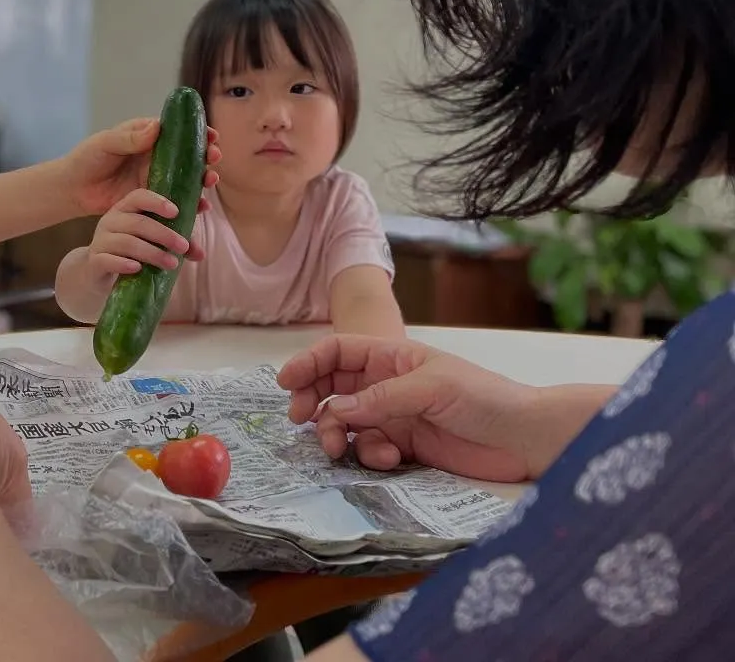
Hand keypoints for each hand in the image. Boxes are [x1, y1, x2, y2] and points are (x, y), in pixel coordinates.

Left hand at [61, 117, 219, 216]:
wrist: (74, 189)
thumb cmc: (87, 159)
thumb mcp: (106, 143)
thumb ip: (128, 137)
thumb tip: (156, 127)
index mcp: (148, 137)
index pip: (179, 132)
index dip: (198, 133)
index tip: (212, 135)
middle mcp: (157, 157)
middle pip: (189, 156)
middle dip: (206, 157)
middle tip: (214, 159)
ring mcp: (157, 179)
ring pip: (187, 179)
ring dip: (202, 180)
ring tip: (210, 182)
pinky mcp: (153, 201)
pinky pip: (175, 202)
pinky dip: (190, 206)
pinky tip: (200, 209)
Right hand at [86, 187, 208, 280]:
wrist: (97, 272)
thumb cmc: (130, 252)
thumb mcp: (152, 242)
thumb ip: (175, 241)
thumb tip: (202, 253)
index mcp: (125, 209)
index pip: (139, 196)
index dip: (157, 202)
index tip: (176, 212)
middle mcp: (110, 220)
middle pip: (138, 222)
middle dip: (164, 234)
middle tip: (183, 246)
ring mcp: (100, 241)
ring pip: (127, 242)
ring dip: (152, 253)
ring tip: (172, 264)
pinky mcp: (94, 261)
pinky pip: (108, 260)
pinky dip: (124, 264)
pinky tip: (138, 269)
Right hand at [277, 335, 541, 482]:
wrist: (525, 440)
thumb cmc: (484, 399)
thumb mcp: (431, 388)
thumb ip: (381, 398)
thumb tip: (334, 410)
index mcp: (392, 357)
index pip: (339, 352)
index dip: (309, 363)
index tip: (286, 384)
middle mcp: (387, 385)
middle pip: (333, 388)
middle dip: (313, 402)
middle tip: (302, 421)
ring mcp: (394, 417)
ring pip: (345, 423)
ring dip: (336, 435)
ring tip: (340, 449)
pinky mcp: (404, 448)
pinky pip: (368, 450)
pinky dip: (367, 456)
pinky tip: (388, 459)